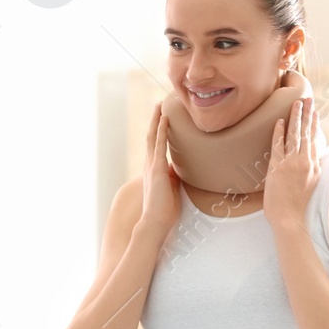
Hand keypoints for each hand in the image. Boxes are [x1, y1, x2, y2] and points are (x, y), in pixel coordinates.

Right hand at [137, 102, 181, 236]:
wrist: (154, 223)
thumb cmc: (164, 211)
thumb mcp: (171, 189)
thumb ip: (173, 176)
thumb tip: (180, 168)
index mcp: (153, 170)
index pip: (155, 146)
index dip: (158, 131)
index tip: (162, 119)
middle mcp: (149, 165)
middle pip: (151, 137)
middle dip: (154, 120)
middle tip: (159, 105)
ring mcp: (151, 166)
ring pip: (153, 137)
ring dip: (156, 120)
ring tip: (160, 105)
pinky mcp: (156, 169)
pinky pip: (159, 145)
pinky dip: (161, 131)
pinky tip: (165, 119)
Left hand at [264, 94, 319, 228]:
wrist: (290, 219)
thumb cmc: (296, 206)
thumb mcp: (309, 185)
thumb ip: (310, 171)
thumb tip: (310, 161)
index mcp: (314, 166)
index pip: (315, 140)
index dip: (315, 125)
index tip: (316, 112)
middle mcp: (305, 162)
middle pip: (307, 133)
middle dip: (307, 114)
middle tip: (308, 98)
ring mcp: (292, 164)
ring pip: (295, 135)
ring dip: (296, 117)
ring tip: (297, 103)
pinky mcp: (278, 167)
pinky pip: (279, 146)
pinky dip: (279, 133)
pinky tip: (279, 121)